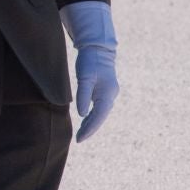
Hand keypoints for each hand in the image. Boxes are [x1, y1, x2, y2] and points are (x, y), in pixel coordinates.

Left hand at [60, 1, 118, 141]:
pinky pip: (98, 108)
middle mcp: (110, 96)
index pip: (98, 116)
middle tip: (79, 139)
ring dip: (91, 124)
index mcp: (107, 94)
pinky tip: (85, 121)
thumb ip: (83, 95)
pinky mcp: (103, 92)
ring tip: (80, 134)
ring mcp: (108, 94)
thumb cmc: (90, 62)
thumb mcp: (85, 77)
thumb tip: (82, 114)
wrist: (98, 49)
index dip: (90, 128)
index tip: (81, 138)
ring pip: (99, 113)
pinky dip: (92, 116)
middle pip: (100, 117)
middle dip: (90, 129)